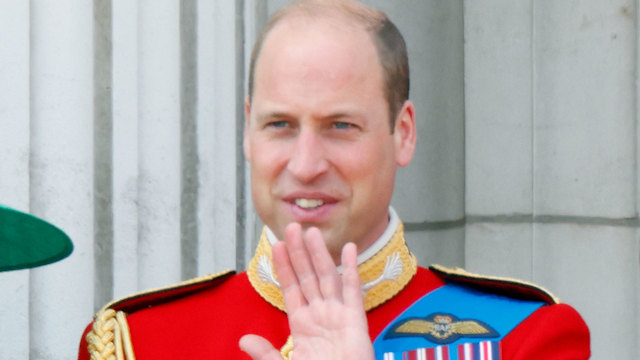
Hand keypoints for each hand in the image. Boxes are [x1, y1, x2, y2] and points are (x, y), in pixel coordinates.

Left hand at [239, 223, 374, 359]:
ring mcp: (338, 314)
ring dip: (320, 254)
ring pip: (326, 277)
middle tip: (292, 228)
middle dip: (299, 252)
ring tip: (311, 232)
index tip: (275, 246)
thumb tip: (243, 339)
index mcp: (302, 324)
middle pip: (307, 276)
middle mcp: (319, 314)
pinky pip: (354, 290)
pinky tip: (349, 250)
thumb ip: (266, 354)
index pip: (290, 288)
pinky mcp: (356, 319)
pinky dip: (352, 269)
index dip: (283, 267)